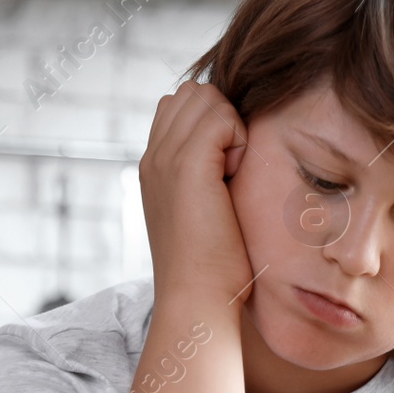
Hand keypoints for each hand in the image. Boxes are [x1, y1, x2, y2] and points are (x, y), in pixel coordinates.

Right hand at [139, 81, 256, 306]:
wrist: (198, 300)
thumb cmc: (214, 270)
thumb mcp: (207, 215)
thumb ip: (211, 180)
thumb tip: (235, 158)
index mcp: (155, 168)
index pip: (181, 106)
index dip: (214, 122)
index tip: (228, 168)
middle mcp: (153, 158)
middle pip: (193, 92)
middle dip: (223, 117)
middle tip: (232, 168)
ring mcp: (165, 158)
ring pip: (205, 97)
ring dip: (231, 126)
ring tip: (233, 173)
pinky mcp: (187, 165)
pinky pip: (221, 116)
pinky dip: (240, 138)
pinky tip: (236, 176)